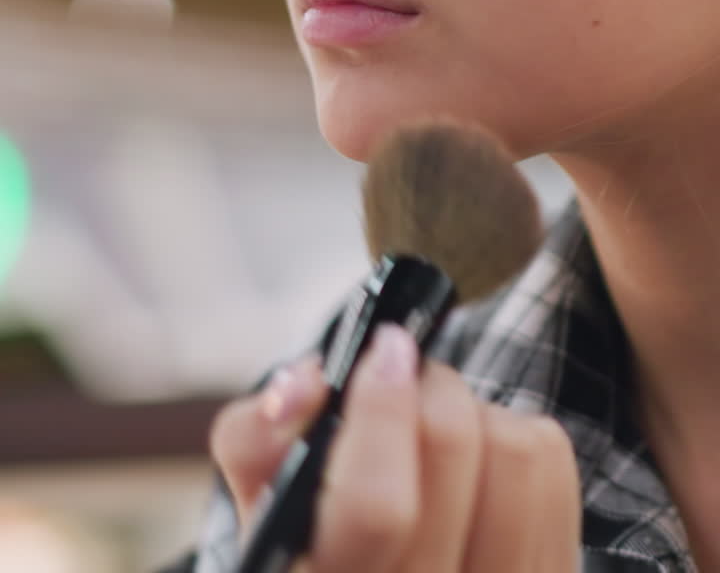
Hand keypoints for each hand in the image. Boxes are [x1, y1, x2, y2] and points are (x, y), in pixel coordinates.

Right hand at [211, 323, 580, 571]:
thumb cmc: (314, 540)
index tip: (382, 350)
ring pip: (516, 448)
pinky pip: (550, 465)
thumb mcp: (264, 506)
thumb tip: (307, 381)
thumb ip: (257, 439)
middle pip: (453, 444)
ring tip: (434, 435)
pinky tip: (477, 470)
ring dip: (473, 414)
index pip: (375, 508)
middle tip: (399, 379)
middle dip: (424, 383)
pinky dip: (511, 437)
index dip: (380, 411)